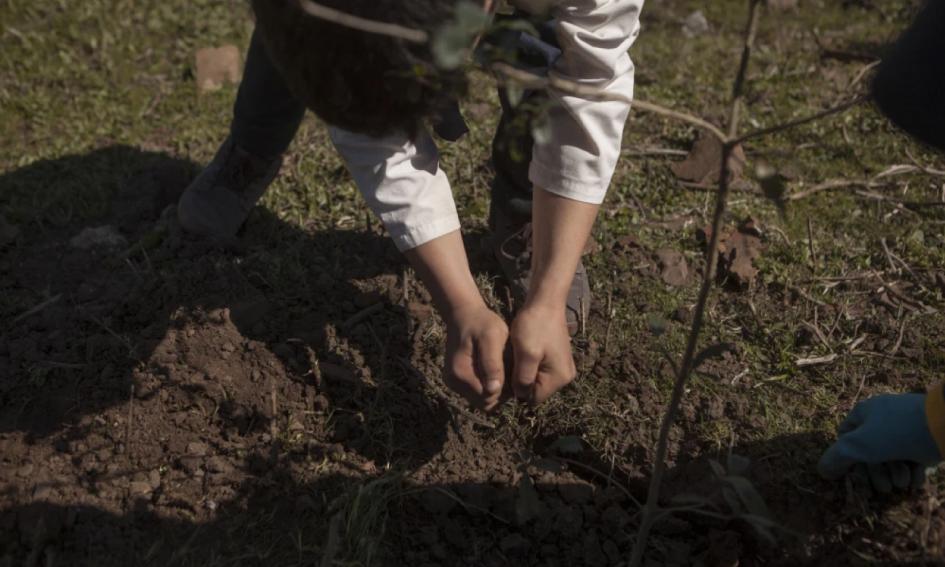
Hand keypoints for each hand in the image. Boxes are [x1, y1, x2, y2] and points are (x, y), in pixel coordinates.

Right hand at [443, 303, 508, 411]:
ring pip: (483, 400)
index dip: (506, 389)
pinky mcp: (456, 381)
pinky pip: (477, 394)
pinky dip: (488, 386)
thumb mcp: (492, 337)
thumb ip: (492, 364)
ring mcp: (453, 383)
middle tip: (508, 369)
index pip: (489, 398)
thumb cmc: (481, 323)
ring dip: (495, 389)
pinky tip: (494, 370)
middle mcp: (453, 383)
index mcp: (460, 373)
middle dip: (501, 391)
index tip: (512, 370)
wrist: (464, 315)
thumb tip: (493, 390)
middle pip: (486, 402)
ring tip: (502, 368)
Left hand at [510, 304, 575, 403]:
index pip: (534, 398)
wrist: (545, 301)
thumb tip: (520, 396)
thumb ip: (523, 378)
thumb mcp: (526, 354)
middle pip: (536, 390)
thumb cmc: (535, 325)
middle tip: (508, 365)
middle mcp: (565, 376)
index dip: (517, 390)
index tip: (506, 375)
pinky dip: (529, 364)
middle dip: (521, 381)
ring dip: (523, 372)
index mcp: (559, 378)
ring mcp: (563, 367)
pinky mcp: (557, 358)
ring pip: (536, 380)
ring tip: (513, 357)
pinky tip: (520, 353)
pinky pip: (540, 370)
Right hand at [818, 393, 941, 492]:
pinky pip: (913, 460)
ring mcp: (905, 430)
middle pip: (869, 453)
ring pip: (892, 459)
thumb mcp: (859, 445)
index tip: (856, 474)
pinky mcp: (925, 441)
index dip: (847, 459)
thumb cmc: (896, 432)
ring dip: (896, 475)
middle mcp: (882, 420)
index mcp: (863, 414)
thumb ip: (836, 458)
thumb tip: (822, 471)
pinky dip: (914, 473)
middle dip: (877, 473)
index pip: (844, 438)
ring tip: (904, 480)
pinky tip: (917, 478)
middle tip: (885, 486)